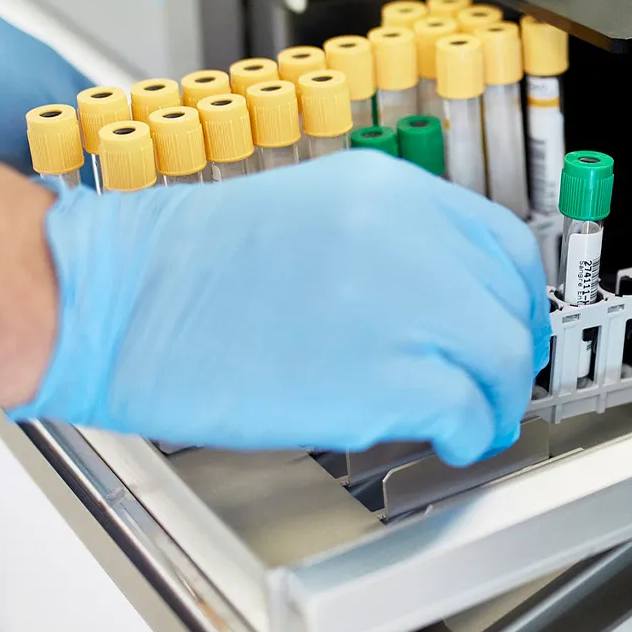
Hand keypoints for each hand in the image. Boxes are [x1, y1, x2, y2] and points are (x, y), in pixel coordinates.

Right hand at [7, 151, 551, 465]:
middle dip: (508, 354)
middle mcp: (409, 238)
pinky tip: (446, 441)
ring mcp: (403, 306)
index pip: (502, 243)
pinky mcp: (385, 376)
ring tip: (470, 422)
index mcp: (389, 190)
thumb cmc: (179, 268)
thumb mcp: (304, 213)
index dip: (513, 296)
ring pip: (499, 360)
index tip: (507, 324)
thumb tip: (431, 301)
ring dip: (493, 401)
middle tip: (492, 384)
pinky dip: (468, 434)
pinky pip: (466, 411)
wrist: (117, 297)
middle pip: (508, 303)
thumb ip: (382, 243)